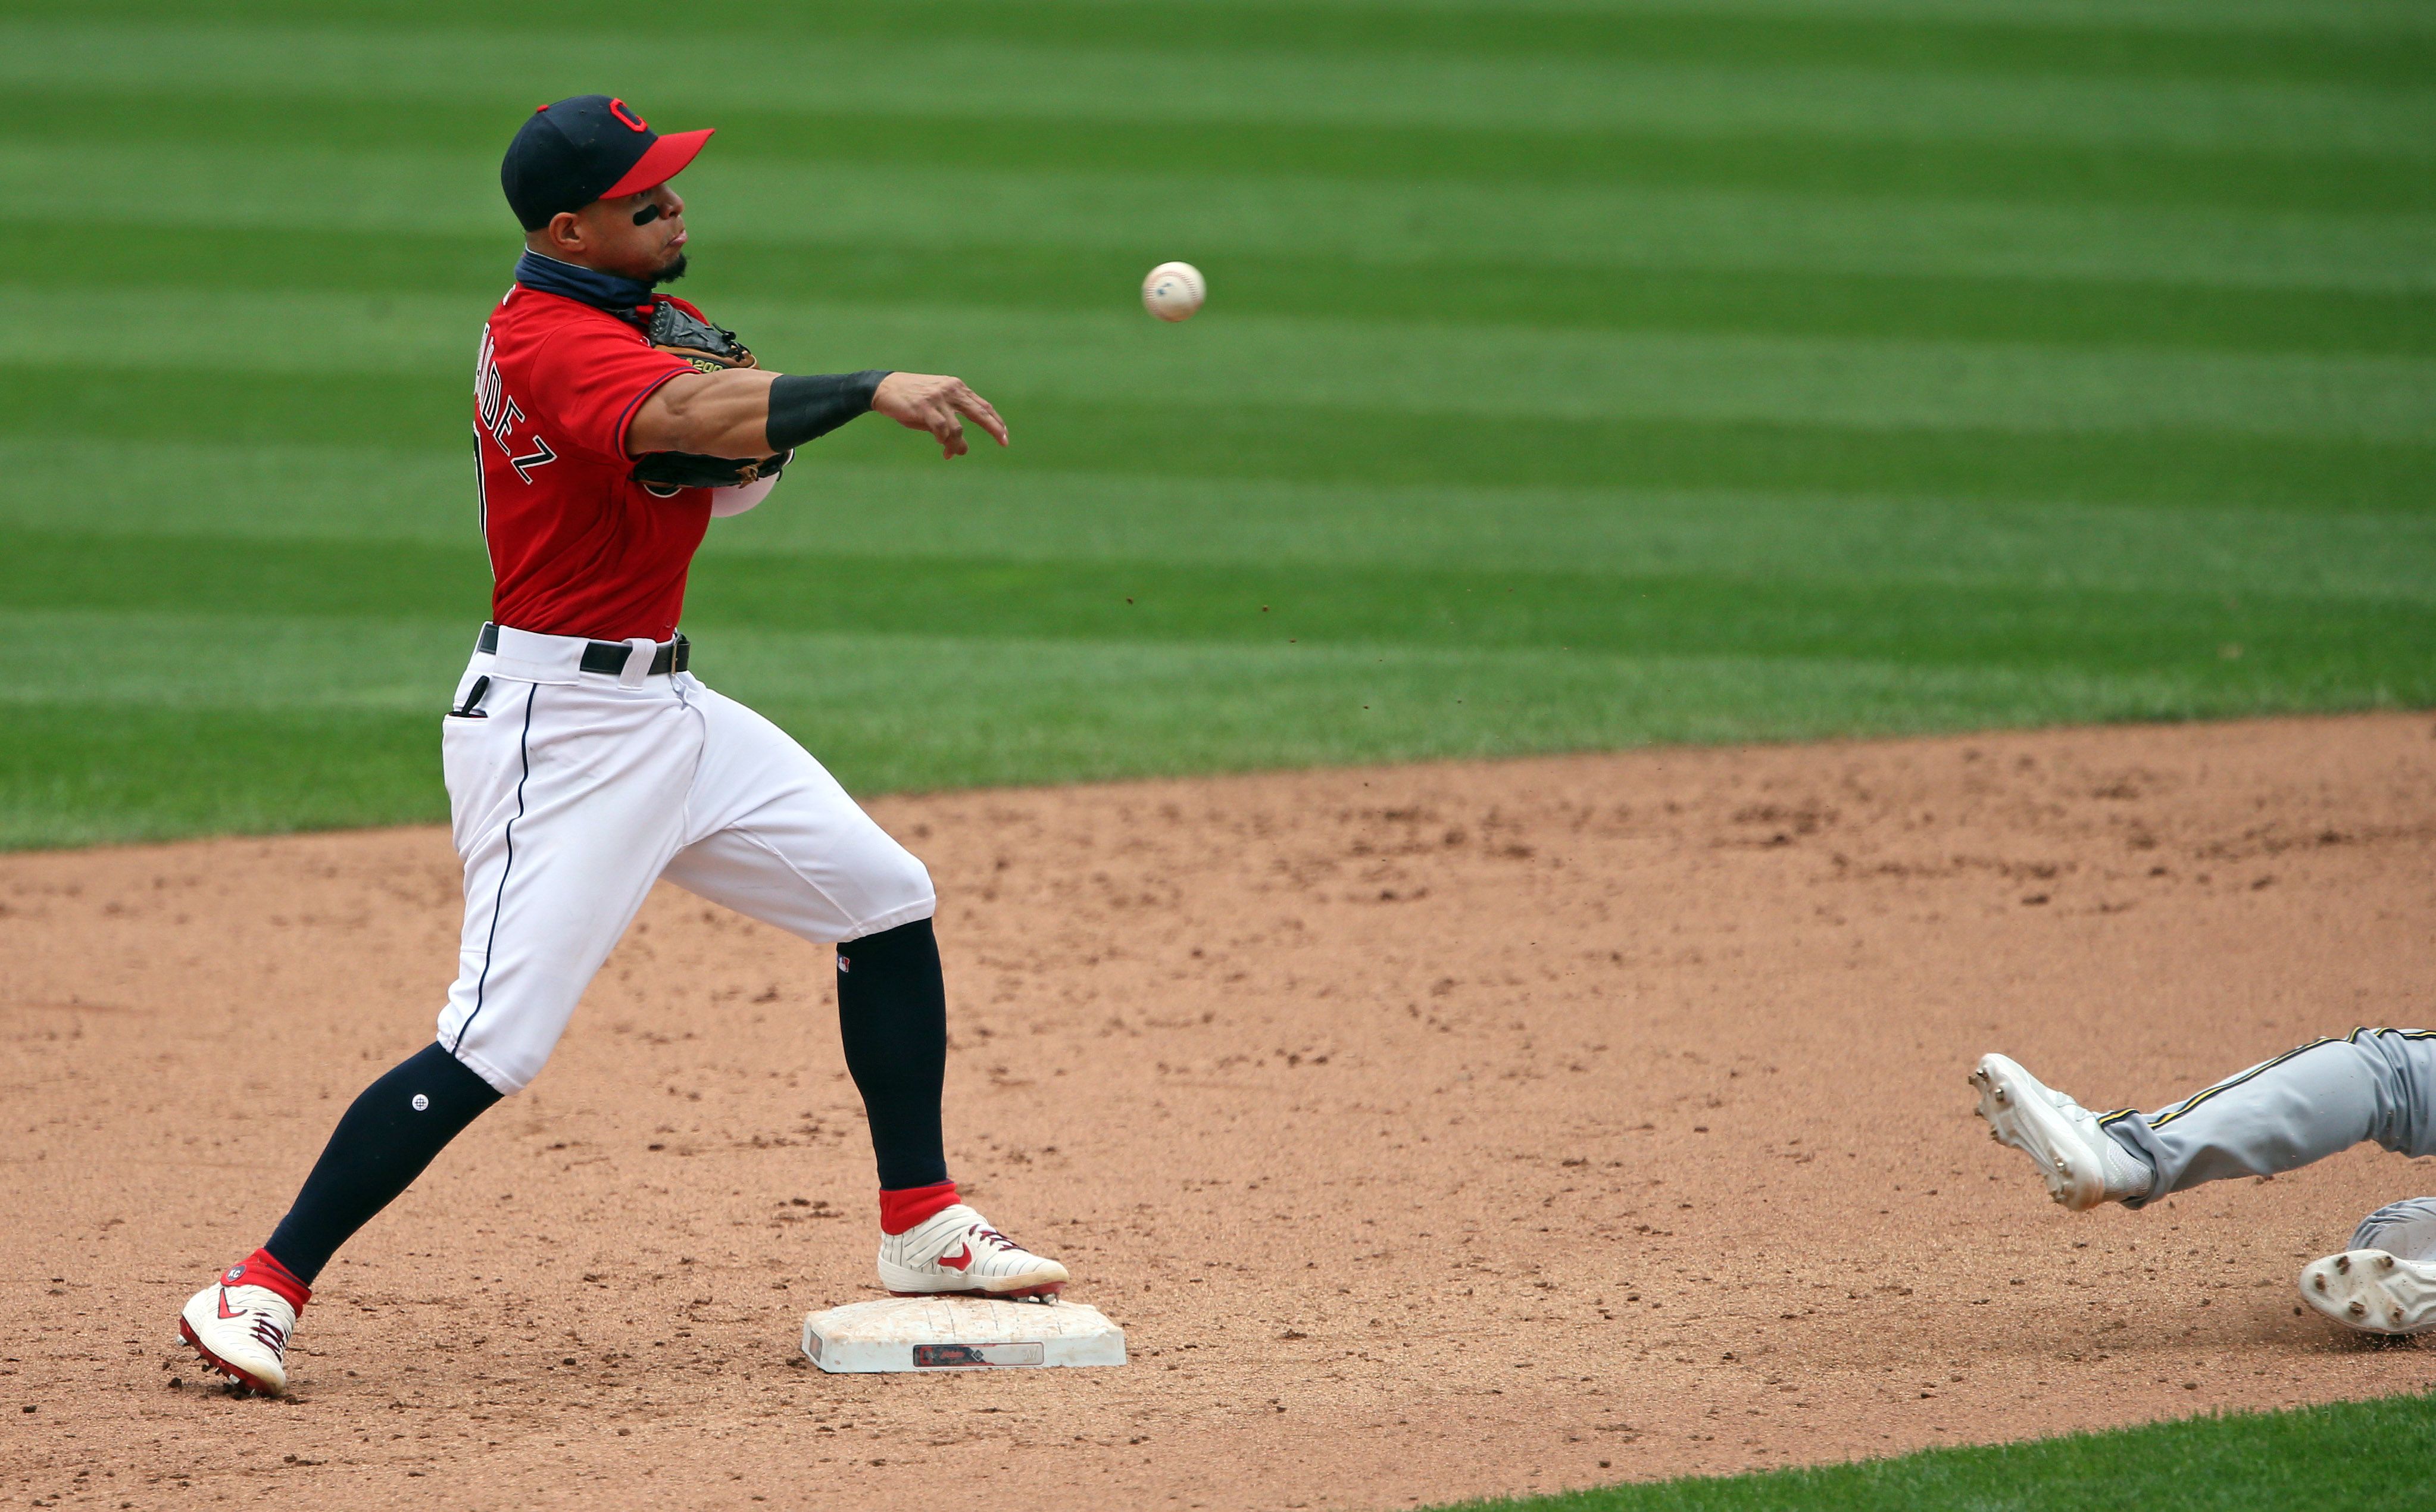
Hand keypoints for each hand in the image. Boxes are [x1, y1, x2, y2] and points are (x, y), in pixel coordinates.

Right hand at [871, 372, 1008, 458]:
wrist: (884, 388)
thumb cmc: (910, 400)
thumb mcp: (935, 408)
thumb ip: (950, 424)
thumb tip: (960, 449)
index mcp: (956, 388)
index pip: (982, 405)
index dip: (995, 420)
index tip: (1004, 434)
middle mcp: (951, 390)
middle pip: (980, 412)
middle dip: (994, 429)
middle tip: (1004, 442)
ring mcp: (938, 398)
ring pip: (958, 428)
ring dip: (957, 445)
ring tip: (950, 454)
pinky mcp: (925, 406)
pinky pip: (941, 428)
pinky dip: (944, 440)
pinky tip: (941, 445)